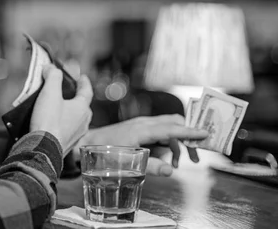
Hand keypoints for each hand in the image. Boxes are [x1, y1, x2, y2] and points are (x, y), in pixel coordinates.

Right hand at [30, 64, 92, 156]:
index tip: (82, 77)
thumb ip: (53, 76)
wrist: (42, 149)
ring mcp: (76, 135)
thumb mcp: (50, 92)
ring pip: (76, 120)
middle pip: (83, 107)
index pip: (86, 92)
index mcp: (82, 108)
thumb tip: (51, 68)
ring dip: (70, 113)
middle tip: (71, 92)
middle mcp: (83, 122)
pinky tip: (53, 125)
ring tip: (60, 108)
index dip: (84, 83)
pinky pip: (67, 131)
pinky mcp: (66, 145)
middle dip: (77, 98)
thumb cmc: (49, 121)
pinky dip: (63, 125)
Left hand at [75, 114, 207, 175]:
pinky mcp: (139, 128)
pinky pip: (160, 132)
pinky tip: (167, 160)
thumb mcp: (128, 162)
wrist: (87, 142)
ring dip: (178, 143)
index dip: (190, 131)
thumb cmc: (105, 152)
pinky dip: (168, 144)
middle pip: (174, 123)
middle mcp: (144, 123)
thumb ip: (150, 166)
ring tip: (180, 163)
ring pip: (168, 128)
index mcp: (143, 129)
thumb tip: (170, 171)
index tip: (206, 134)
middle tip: (197, 154)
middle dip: (188, 136)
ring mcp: (142, 124)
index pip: (172, 128)